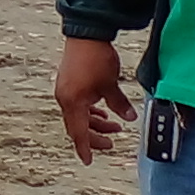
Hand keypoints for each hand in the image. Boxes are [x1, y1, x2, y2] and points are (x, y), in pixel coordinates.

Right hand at [56, 36, 136, 163]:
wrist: (86, 34)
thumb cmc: (95, 57)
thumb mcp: (110, 84)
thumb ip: (119, 104)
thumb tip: (129, 118)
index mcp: (73, 102)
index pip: (79, 132)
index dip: (85, 147)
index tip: (89, 160)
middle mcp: (65, 98)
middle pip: (78, 126)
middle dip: (94, 136)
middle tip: (111, 142)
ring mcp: (66, 90)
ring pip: (79, 116)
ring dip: (95, 123)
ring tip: (114, 125)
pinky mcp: (69, 82)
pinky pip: (78, 105)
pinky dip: (90, 112)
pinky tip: (102, 111)